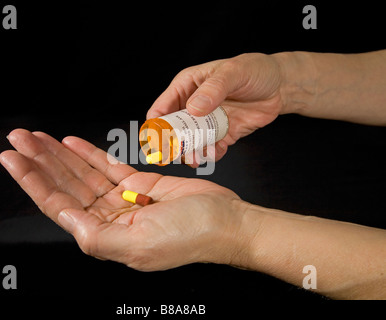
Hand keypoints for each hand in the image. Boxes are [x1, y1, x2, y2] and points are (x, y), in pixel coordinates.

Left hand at [0, 129, 250, 270]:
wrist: (228, 222)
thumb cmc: (192, 235)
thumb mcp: (140, 243)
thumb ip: (97, 236)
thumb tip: (65, 220)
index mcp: (104, 236)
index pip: (58, 206)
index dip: (33, 182)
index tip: (13, 160)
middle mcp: (109, 218)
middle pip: (66, 186)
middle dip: (41, 161)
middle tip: (19, 138)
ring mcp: (123, 199)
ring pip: (82, 173)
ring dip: (59, 154)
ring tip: (36, 137)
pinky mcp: (139, 183)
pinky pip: (107, 166)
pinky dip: (88, 153)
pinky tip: (71, 143)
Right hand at [147, 53, 283, 162]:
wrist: (281, 86)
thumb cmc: (255, 70)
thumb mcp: (233, 73)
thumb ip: (213, 89)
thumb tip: (194, 108)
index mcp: (187, 86)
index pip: (162, 109)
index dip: (156, 126)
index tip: (158, 141)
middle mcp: (193, 105)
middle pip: (173, 131)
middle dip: (174, 145)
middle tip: (179, 154)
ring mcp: (207, 122)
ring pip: (190, 143)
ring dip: (192, 153)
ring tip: (199, 158)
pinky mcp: (222, 134)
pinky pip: (210, 148)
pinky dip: (211, 154)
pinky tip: (216, 153)